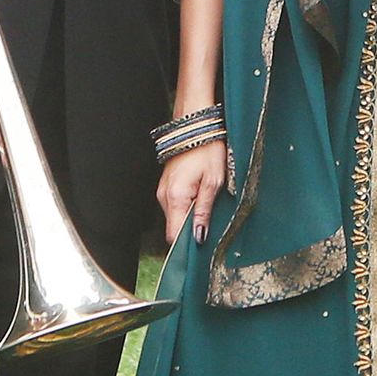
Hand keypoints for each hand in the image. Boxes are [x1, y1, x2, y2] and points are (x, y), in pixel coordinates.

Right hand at [158, 136, 229, 252]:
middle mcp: (164, 196)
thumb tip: (199, 237)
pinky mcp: (166, 186)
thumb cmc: (208, 150)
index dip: (187, 246)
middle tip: (212, 228)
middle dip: (191, 232)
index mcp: (175, 197)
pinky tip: (201, 198)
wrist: (195, 125)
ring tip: (209, 207)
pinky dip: (187, 208)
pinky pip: (175, 206)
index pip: (174, 236)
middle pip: (174, 228)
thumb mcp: (213, 182)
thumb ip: (204, 211)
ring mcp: (163, 191)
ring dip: (190, 218)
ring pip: (175, 217)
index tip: (203, 250)